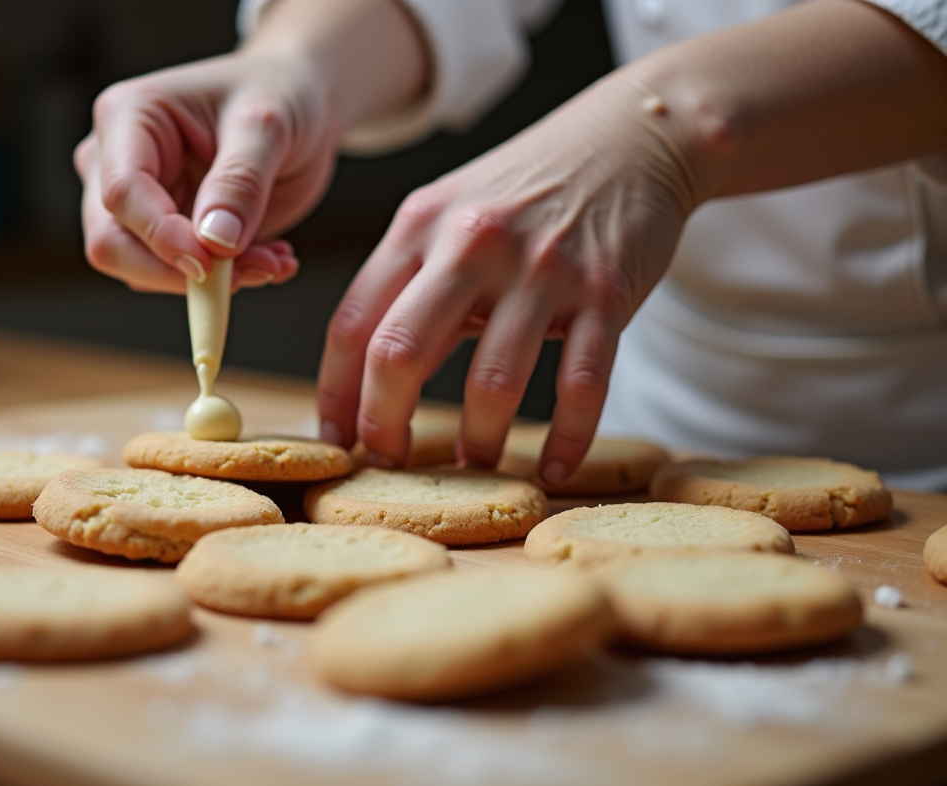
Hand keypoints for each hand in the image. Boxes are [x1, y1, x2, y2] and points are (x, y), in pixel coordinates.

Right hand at [75, 50, 339, 292]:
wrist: (298, 106)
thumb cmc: (277, 94)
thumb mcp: (269, 125)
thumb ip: (240, 180)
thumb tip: (215, 241)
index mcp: (127, 116)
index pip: (121, 192)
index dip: (162, 236)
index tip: (212, 263)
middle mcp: (115, 161)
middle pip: (111, 242)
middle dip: (181, 272)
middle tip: (255, 270)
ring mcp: (136, 203)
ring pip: (143, 271)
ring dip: (214, 281)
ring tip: (275, 258)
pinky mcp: (163, 234)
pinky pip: (178, 278)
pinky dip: (227, 280)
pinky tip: (270, 256)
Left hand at [317, 75, 700, 483]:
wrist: (629, 137)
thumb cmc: (526, 191)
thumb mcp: (450, 214)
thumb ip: (409, 283)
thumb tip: (366, 381)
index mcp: (419, 226)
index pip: (351, 324)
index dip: (336, 393)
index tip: (336, 438)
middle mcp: (471, 243)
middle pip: (399, 352)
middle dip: (383, 424)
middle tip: (389, 462)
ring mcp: (541, 268)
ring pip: (490, 382)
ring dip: (476, 441)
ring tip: (471, 466)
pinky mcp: (606, 292)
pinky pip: (581, 385)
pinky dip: (566, 439)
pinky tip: (553, 468)